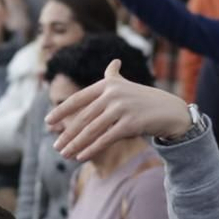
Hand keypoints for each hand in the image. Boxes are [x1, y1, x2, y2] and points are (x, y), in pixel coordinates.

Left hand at [46, 58, 191, 160]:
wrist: (170, 110)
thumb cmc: (144, 99)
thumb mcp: (128, 85)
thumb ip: (114, 75)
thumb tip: (114, 62)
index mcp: (107, 84)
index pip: (78, 98)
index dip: (62, 110)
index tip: (48, 121)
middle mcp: (113, 94)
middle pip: (83, 117)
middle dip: (67, 133)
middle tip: (56, 146)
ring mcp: (122, 108)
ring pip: (92, 130)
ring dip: (76, 144)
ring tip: (64, 154)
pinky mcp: (130, 124)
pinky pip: (106, 139)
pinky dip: (91, 149)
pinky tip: (80, 156)